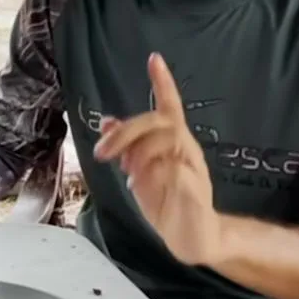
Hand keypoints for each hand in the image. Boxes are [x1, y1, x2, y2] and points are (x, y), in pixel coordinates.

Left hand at [93, 53, 223, 265]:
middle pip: (161, 122)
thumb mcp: (140, 173)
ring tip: (128, 174)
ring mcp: (193, 169)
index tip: (154, 58)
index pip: (170, 106)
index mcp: (173, 143)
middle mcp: (186, 150)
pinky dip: (154, 175)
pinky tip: (140, 187)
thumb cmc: (167, 203)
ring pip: (169, 141)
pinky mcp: (195, 192)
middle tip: (103, 152)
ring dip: (140, 153)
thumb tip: (107, 120)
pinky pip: (175, 172)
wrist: (194, 239)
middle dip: (127, 132)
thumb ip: (127, 148)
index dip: (163, 82)